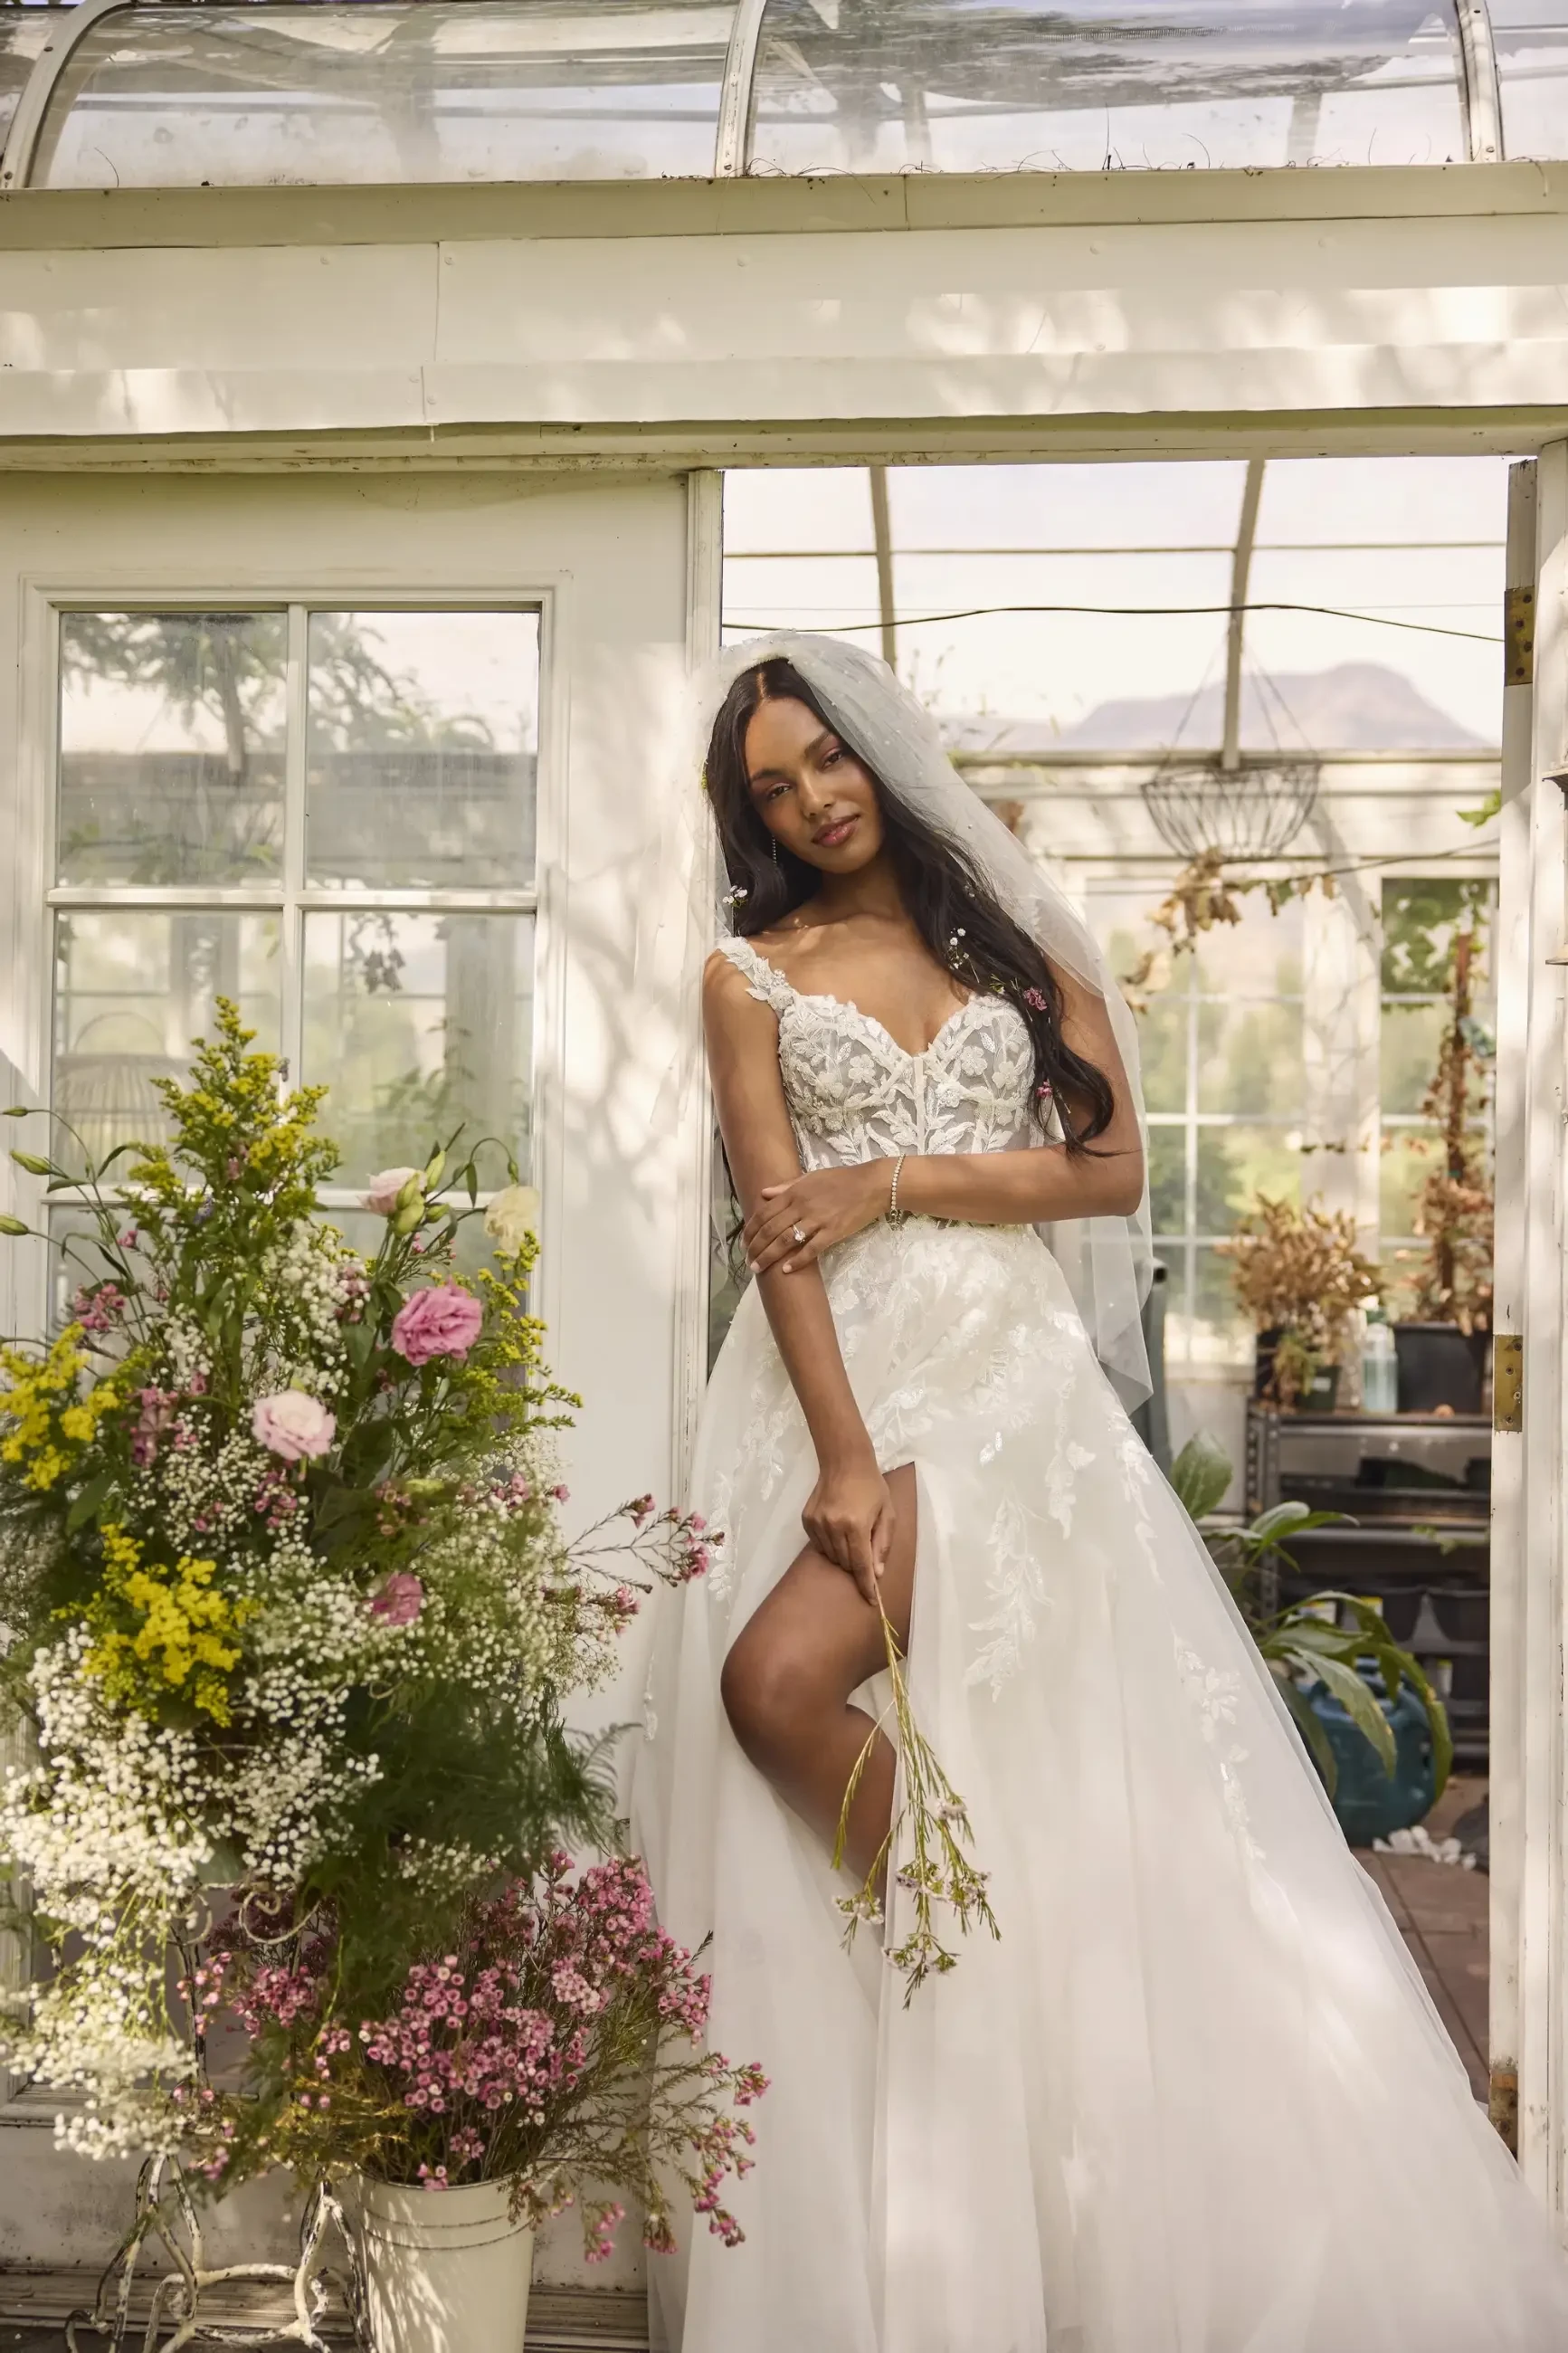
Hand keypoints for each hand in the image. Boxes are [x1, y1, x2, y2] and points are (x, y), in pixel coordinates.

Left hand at [745, 1162, 892, 1276]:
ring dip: (769, 1256)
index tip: (744, 1242)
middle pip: (771, 1230)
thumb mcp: (811, 1177)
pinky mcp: (832, 1232)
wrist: (871, 1185)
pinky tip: (786, 1270)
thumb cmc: (841, 1180)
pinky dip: (797, 1261)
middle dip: (755, 1247)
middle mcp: (801, 1206)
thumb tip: (763, 1193)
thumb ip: (786, 1187)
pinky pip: (811, 1249)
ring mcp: (817, 1220)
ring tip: (758, 1268)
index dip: (751, 1230)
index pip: (765, 1213)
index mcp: (795, 1192)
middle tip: (748, 1261)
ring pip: (785, 1241)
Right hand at [803, 1454, 894, 1605]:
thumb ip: (883, 1544)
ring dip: (842, 1555)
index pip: (861, 1565)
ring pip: (830, 1556)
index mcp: (856, 1525)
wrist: (844, 1462)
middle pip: (844, 1563)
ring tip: (851, 1536)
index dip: (866, 1585)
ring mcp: (817, 1524)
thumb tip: (876, 1573)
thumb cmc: (872, 1487)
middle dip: (856, 1566)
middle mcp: (834, 1527)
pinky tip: (837, 1531)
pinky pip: (818, 1545)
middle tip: (864, 1551)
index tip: (871, 1601)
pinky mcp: (807, 1520)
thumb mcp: (887, 1514)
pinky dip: (829, 1545)